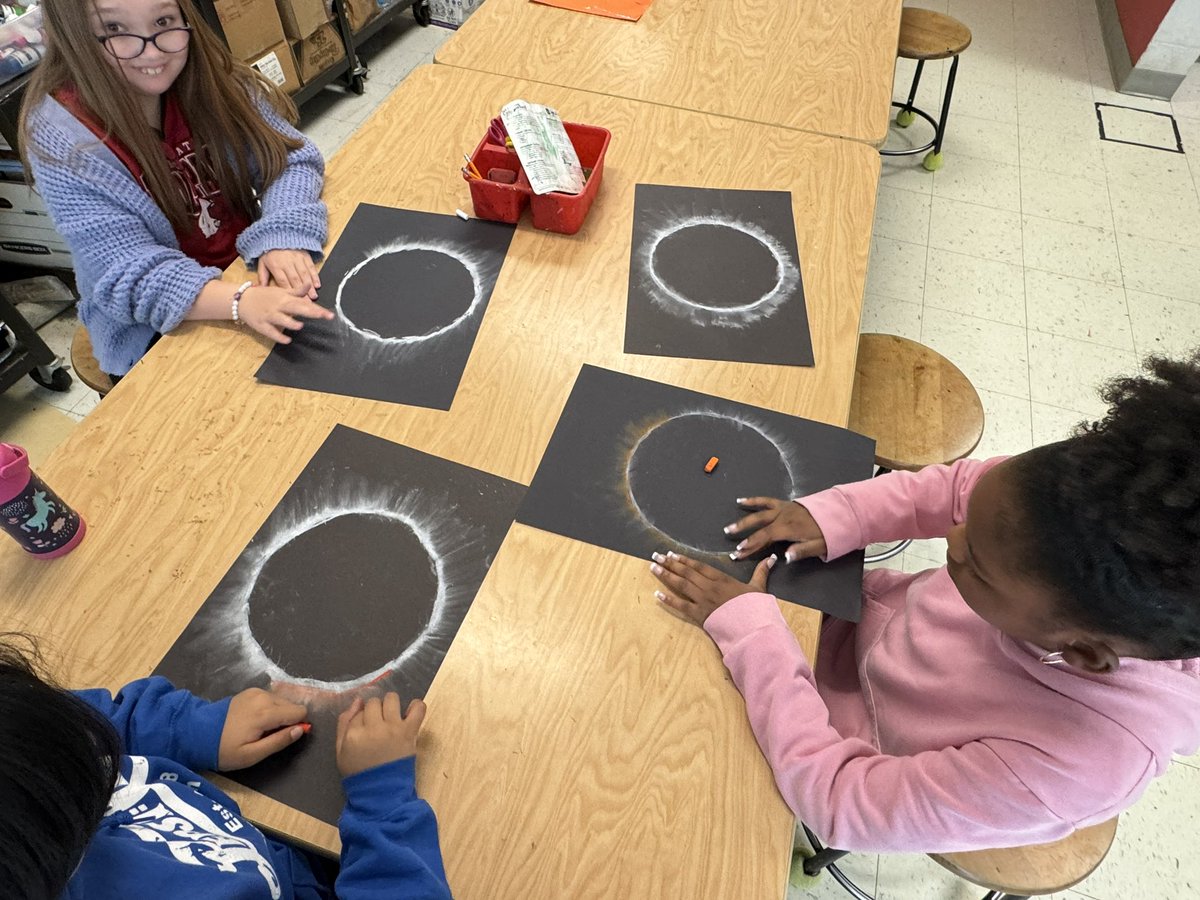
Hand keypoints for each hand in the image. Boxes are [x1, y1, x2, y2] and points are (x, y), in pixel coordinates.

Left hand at [218, 688, 308, 770]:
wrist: (197, 733)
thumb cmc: (225, 749)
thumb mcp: (252, 754)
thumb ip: (279, 741)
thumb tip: (301, 729)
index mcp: (266, 712)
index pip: (300, 712)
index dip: (297, 726)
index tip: (283, 737)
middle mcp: (264, 697)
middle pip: (292, 706)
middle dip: (286, 720)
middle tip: (267, 735)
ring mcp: (256, 692)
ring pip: (282, 702)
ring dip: (277, 715)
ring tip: (258, 729)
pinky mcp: (250, 691)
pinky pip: (271, 699)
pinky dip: (268, 709)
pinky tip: (253, 720)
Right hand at [238, 284, 332, 343]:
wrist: (241, 300)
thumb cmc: (265, 296)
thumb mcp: (281, 291)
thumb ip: (296, 291)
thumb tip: (310, 284)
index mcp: (285, 298)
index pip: (304, 303)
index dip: (318, 309)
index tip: (330, 314)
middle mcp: (279, 306)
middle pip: (296, 308)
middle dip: (310, 312)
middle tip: (323, 316)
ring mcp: (269, 316)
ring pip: (281, 319)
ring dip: (290, 322)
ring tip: (300, 325)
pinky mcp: (261, 325)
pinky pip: (270, 332)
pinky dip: (278, 336)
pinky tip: (287, 340)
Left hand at [258, 248, 320, 299]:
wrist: (278, 233)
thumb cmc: (270, 251)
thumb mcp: (262, 262)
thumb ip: (263, 276)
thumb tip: (261, 289)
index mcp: (276, 266)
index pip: (283, 282)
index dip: (289, 292)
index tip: (294, 302)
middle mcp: (287, 262)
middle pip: (295, 280)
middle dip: (302, 293)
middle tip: (307, 303)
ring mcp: (297, 259)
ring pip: (304, 275)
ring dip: (310, 287)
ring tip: (314, 296)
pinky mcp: (305, 255)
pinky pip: (311, 267)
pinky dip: (315, 276)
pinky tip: (317, 284)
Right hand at [336, 693, 426, 777]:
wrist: (382, 792)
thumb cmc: (359, 772)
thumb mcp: (341, 751)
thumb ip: (344, 723)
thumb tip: (358, 700)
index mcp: (353, 734)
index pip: (358, 711)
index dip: (362, 718)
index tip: (366, 728)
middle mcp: (373, 728)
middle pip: (374, 702)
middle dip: (375, 710)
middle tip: (378, 723)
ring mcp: (393, 728)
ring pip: (391, 699)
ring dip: (391, 704)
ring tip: (392, 717)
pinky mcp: (409, 732)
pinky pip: (418, 708)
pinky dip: (416, 706)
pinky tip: (410, 712)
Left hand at [651, 550, 776, 626]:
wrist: (752, 626)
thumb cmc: (756, 608)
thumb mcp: (759, 588)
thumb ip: (761, 572)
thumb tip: (771, 558)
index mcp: (722, 579)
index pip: (699, 566)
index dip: (685, 560)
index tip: (673, 554)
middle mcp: (709, 587)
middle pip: (686, 573)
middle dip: (670, 564)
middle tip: (656, 556)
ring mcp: (703, 600)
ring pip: (681, 585)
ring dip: (666, 575)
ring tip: (653, 567)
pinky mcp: (700, 615)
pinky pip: (681, 606)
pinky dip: (668, 599)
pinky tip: (657, 594)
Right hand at [724, 497, 827, 562]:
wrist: (838, 514)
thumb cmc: (828, 533)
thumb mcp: (819, 546)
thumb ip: (801, 551)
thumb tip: (785, 557)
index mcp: (789, 527)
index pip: (765, 537)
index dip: (751, 544)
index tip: (739, 551)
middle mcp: (782, 516)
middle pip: (759, 525)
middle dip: (743, 533)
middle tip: (730, 541)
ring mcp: (782, 508)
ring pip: (759, 513)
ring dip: (744, 519)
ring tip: (730, 527)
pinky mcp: (784, 504)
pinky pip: (765, 501)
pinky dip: (753, 501)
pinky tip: (741, 501)